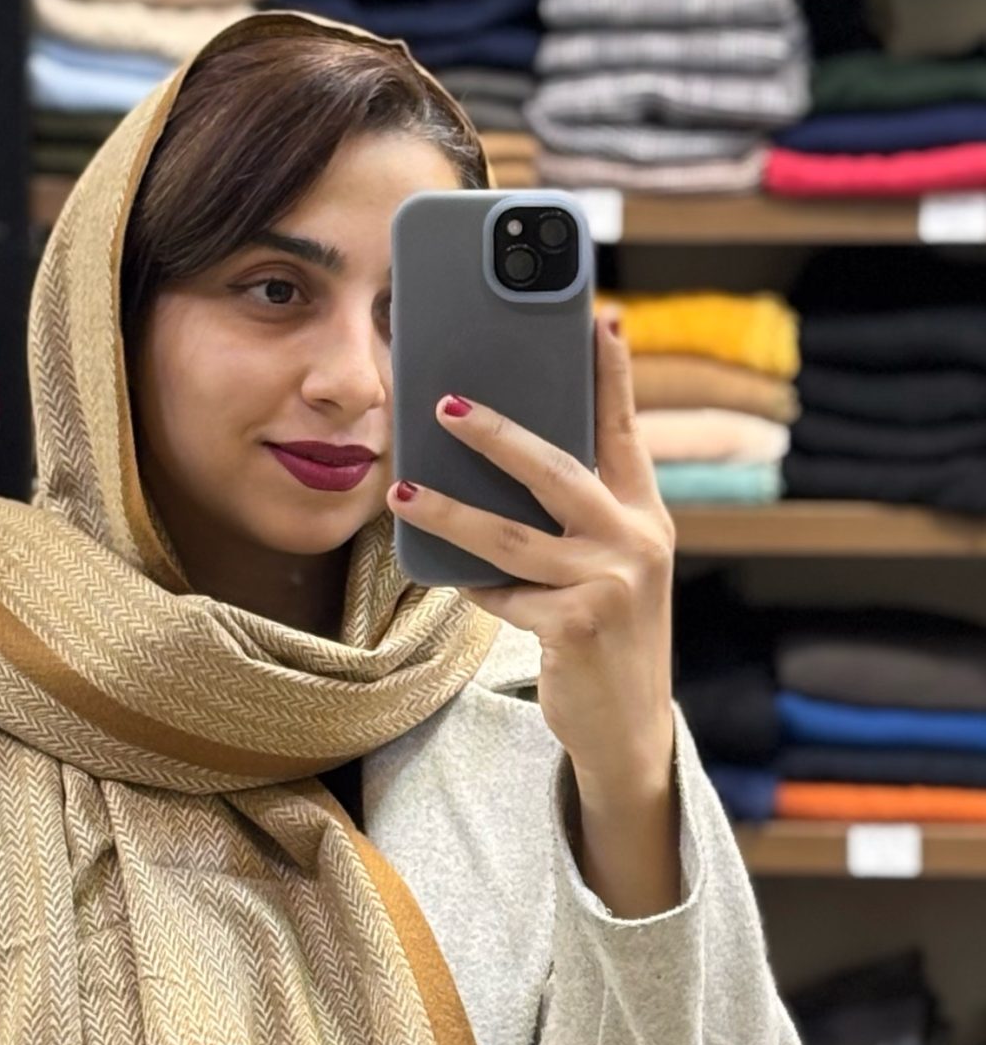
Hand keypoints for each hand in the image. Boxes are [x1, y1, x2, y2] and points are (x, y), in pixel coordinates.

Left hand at [384, 309, 676, 811]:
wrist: (629, 727)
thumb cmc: (606, 635)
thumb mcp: (608, 569)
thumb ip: (576, 521)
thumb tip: (497, 468)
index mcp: (644, 516)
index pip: (624, 432)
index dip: (612, 376)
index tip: (600, 318)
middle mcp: (635, 541)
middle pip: (555, 470)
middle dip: (497, 433)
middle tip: (447, 402)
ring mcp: (607, 584)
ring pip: (508, 537)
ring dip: (447, 512)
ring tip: (401, 492)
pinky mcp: (575, 626)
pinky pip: (501, 595)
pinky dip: (474, 590)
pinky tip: (452, 582)